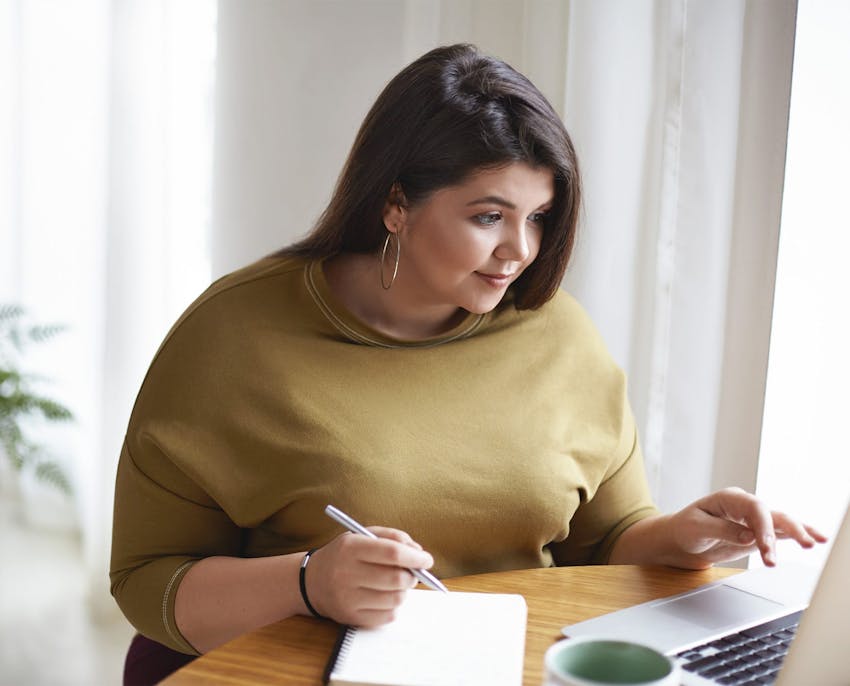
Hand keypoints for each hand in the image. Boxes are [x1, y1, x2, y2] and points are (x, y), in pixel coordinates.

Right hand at [303, 527, 433, 626]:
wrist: (310, 581)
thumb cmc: (343, 555)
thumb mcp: (362, 535)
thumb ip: (391, 537)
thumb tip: (418, 553)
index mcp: (351, 548)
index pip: (391, 553)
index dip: (414, 557)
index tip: (427, 560)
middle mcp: (346, 573)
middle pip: (396, 579)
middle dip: (412, 576)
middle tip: (413, 573)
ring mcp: (348, 598)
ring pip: (395, 600)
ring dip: (403, 591)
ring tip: (395, 584)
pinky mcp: (350, 617)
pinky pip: (387, 616)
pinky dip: (393, 607)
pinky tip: (384, 597)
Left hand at [670, 487, 826, 566]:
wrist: (681, 540)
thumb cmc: (684, 529)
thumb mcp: (696, 528)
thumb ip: (722, 530)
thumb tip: (749, 537)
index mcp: (729, 498)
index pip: (754, 507)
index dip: (764, 526)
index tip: (766, 546)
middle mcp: (744, 506)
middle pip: (772, 514)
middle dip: (788, 529)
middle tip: (803, 545)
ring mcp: (753, 520)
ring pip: (781, 523)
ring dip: (798, 533)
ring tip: (813, 543)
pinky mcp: (757, 534)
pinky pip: (780, 533)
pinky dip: (796, 536)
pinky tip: (814, 540)